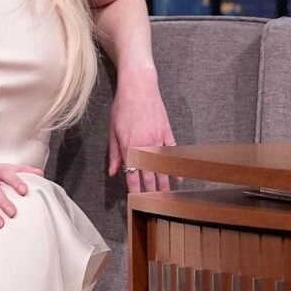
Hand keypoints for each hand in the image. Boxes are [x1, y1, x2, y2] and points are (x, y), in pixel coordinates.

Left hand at [108, 68, 176, 193]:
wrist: (139, 86)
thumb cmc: (123, 106)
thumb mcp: (113, 130)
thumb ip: (114, 154)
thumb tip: (113, 172)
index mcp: (129, 147)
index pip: (132, 175)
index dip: (134, 190)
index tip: (136, 200)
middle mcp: (145, 146)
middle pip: (150, 176)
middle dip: (152, 192)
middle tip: (154, 204)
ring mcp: (158, 140)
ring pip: (163, 167)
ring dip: (165, 184)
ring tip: (167, 196)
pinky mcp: (167, 132)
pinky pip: (173, 154)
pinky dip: (176, 167)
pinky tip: (178, 177)